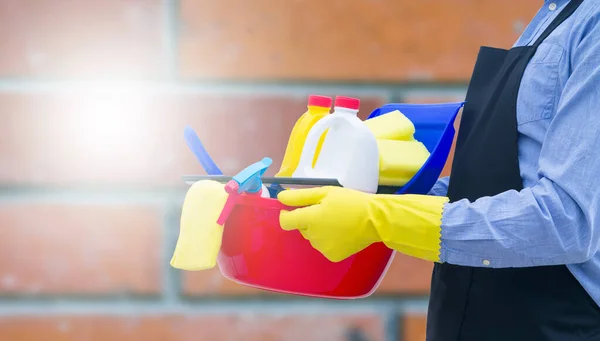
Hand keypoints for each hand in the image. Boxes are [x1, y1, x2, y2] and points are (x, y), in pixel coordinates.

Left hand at [278, 186, 448, 262]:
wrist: (376, 220)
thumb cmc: (350, 202)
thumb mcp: (325, 192)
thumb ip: (300, 196)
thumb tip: (280, 199)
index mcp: (310, 219)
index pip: (285, 221)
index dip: (287, 214)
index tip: (295, 209)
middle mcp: (313, 237)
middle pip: (301, 228)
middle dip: (309, 220)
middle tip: (327, 211)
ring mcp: (323, 248)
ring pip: (312, 237)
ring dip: (319, 230)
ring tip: (337, 221)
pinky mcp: (333, 256)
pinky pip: (323, 246)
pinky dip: (329, 240)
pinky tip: (342, 232)